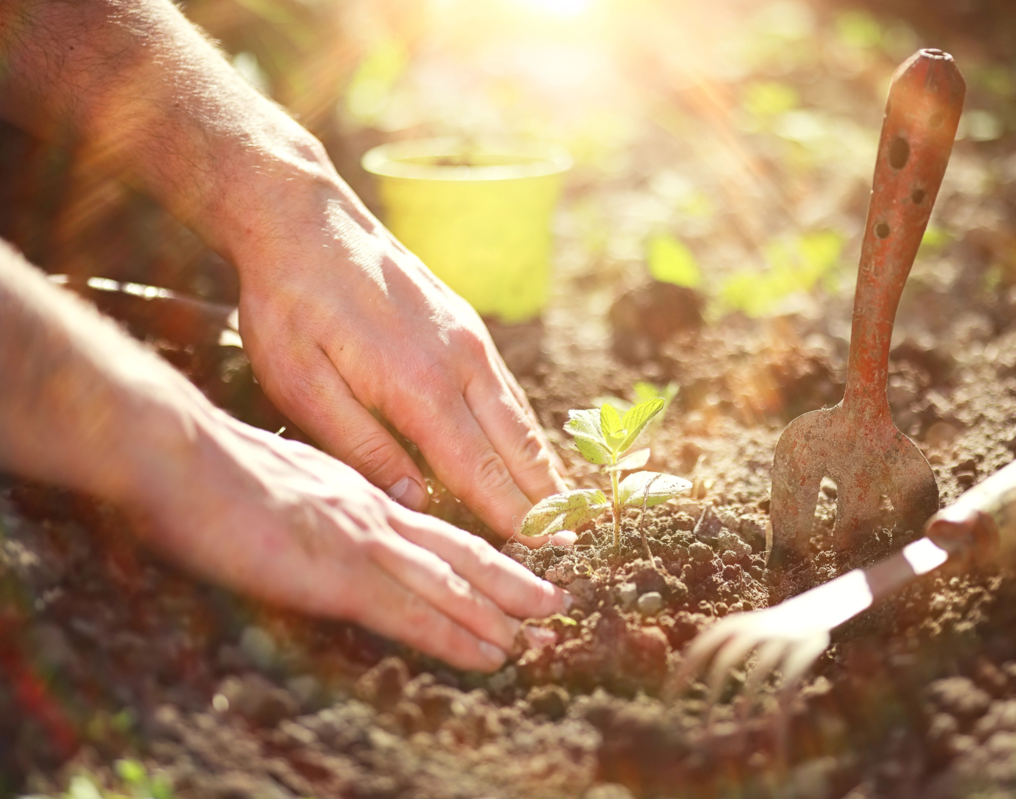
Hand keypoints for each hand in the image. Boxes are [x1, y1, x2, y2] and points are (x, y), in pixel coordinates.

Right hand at [116, 398, 568, 671]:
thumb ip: (317, 504)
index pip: (431, 526)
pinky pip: (415, 614)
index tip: (510, 566)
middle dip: (511, 578)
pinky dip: (458, 636)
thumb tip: (330, 525)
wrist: (184, 458)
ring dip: (501, 611)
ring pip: (452, 583)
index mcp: (358, 492)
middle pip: (459, 550)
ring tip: (541, 631)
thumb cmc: (213, 470)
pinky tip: (490, 654)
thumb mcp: (281, 481)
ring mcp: (364, 543)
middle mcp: (375, 514)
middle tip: (555, 600)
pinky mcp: (344, 574)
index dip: (475, 549)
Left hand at [231, 172, 564, 544]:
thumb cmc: (290, 304)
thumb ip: (361, 447)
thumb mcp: (302, 385)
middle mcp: (460, 362)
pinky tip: (527, 447)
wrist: (304, 217)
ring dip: (544, 463)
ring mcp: (468, 338)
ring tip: (568, 505)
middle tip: (576, 541)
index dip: (512, 515)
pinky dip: (524, 426)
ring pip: (519, 415)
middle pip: (516, 445)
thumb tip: (415, 501)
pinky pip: (505, 387)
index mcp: (419, 386)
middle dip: (546, 498)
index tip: (543, 552)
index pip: (477, 469)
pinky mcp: (464, 323)